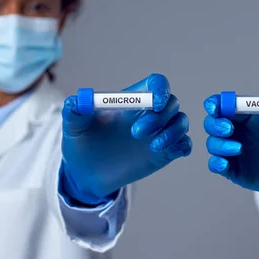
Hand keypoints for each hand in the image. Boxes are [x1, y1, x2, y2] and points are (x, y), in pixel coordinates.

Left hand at [61, 73, 191, 203]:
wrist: (86, 174)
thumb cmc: (81, 144)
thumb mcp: (73, 128)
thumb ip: (74, 112)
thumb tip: (75, 101)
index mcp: (131, 101)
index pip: (155, 84)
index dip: (160, 88)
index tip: (154, 101)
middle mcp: (149, 114)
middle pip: (171, 102)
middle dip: (159, 116)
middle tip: (136, 133)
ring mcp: (159, 133)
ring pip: (181, 122)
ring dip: (173, 131)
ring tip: (153, 146)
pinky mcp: (165, 153)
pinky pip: (184, 144)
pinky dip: (182, 145)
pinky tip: (165, 152)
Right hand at [203, 92, 258, 215]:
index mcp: (253, 115)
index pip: (228, 104)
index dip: (217, 103)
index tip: (215, 106)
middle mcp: (241, 132)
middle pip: (214, 123)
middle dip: (215, 124)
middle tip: (228, 129)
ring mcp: (237, 152)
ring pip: (214, 144)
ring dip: (218, 144)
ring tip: (237, 148)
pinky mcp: (238, 172)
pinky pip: (218, 166)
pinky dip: (216, 164)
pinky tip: (223, 164)